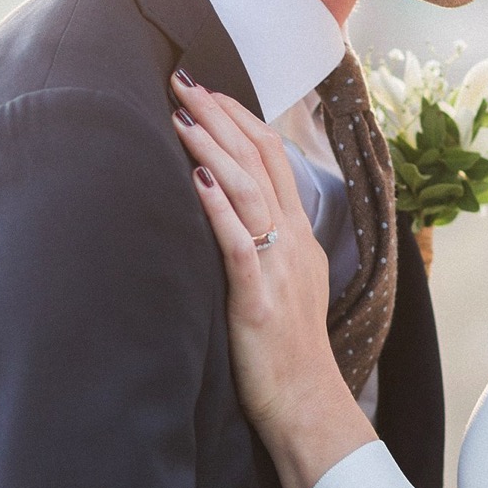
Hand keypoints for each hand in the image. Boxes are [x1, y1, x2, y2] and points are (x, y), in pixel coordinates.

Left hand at [171, 75, 374, 487]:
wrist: (308, 405)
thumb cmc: (288, 354)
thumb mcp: (286, 285)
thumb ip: (266, 245)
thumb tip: (234, 214)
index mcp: (299, 236)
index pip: (273, 158)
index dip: (240, 119)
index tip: (205, 91)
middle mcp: (293, 242)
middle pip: (260, 160)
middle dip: (220, 116)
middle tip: (183, 81)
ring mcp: (278, 267)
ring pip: (248, 190)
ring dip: (213, 146)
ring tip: (180, 113)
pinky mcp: (258, 298)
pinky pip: (237, 242)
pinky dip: (216, 206)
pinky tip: (194, 176)